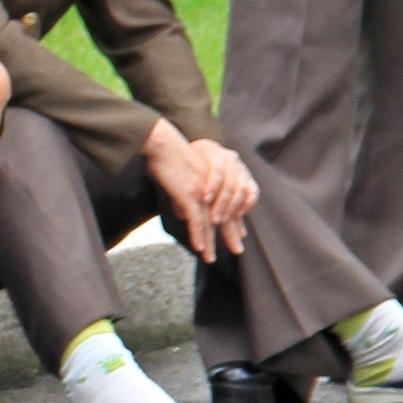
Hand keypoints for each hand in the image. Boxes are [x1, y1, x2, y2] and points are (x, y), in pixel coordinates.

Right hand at [145, 121, 256, 260]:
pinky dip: (197, 236)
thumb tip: (182, 214)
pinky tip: (198, 248)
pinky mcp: (190, 195)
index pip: (228, 205)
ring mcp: (202, 193)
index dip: (234, 221)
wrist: (162, 144)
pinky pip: (196, 221)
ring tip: (211, 258)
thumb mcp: (179, 178)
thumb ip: (182, 196)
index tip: (240, 234)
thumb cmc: (166, 156)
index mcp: (213, 183)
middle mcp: (212, 189)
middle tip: (238, 250)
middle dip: (231, 235)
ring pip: (210, 223)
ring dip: (210, 243)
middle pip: (224, 216)